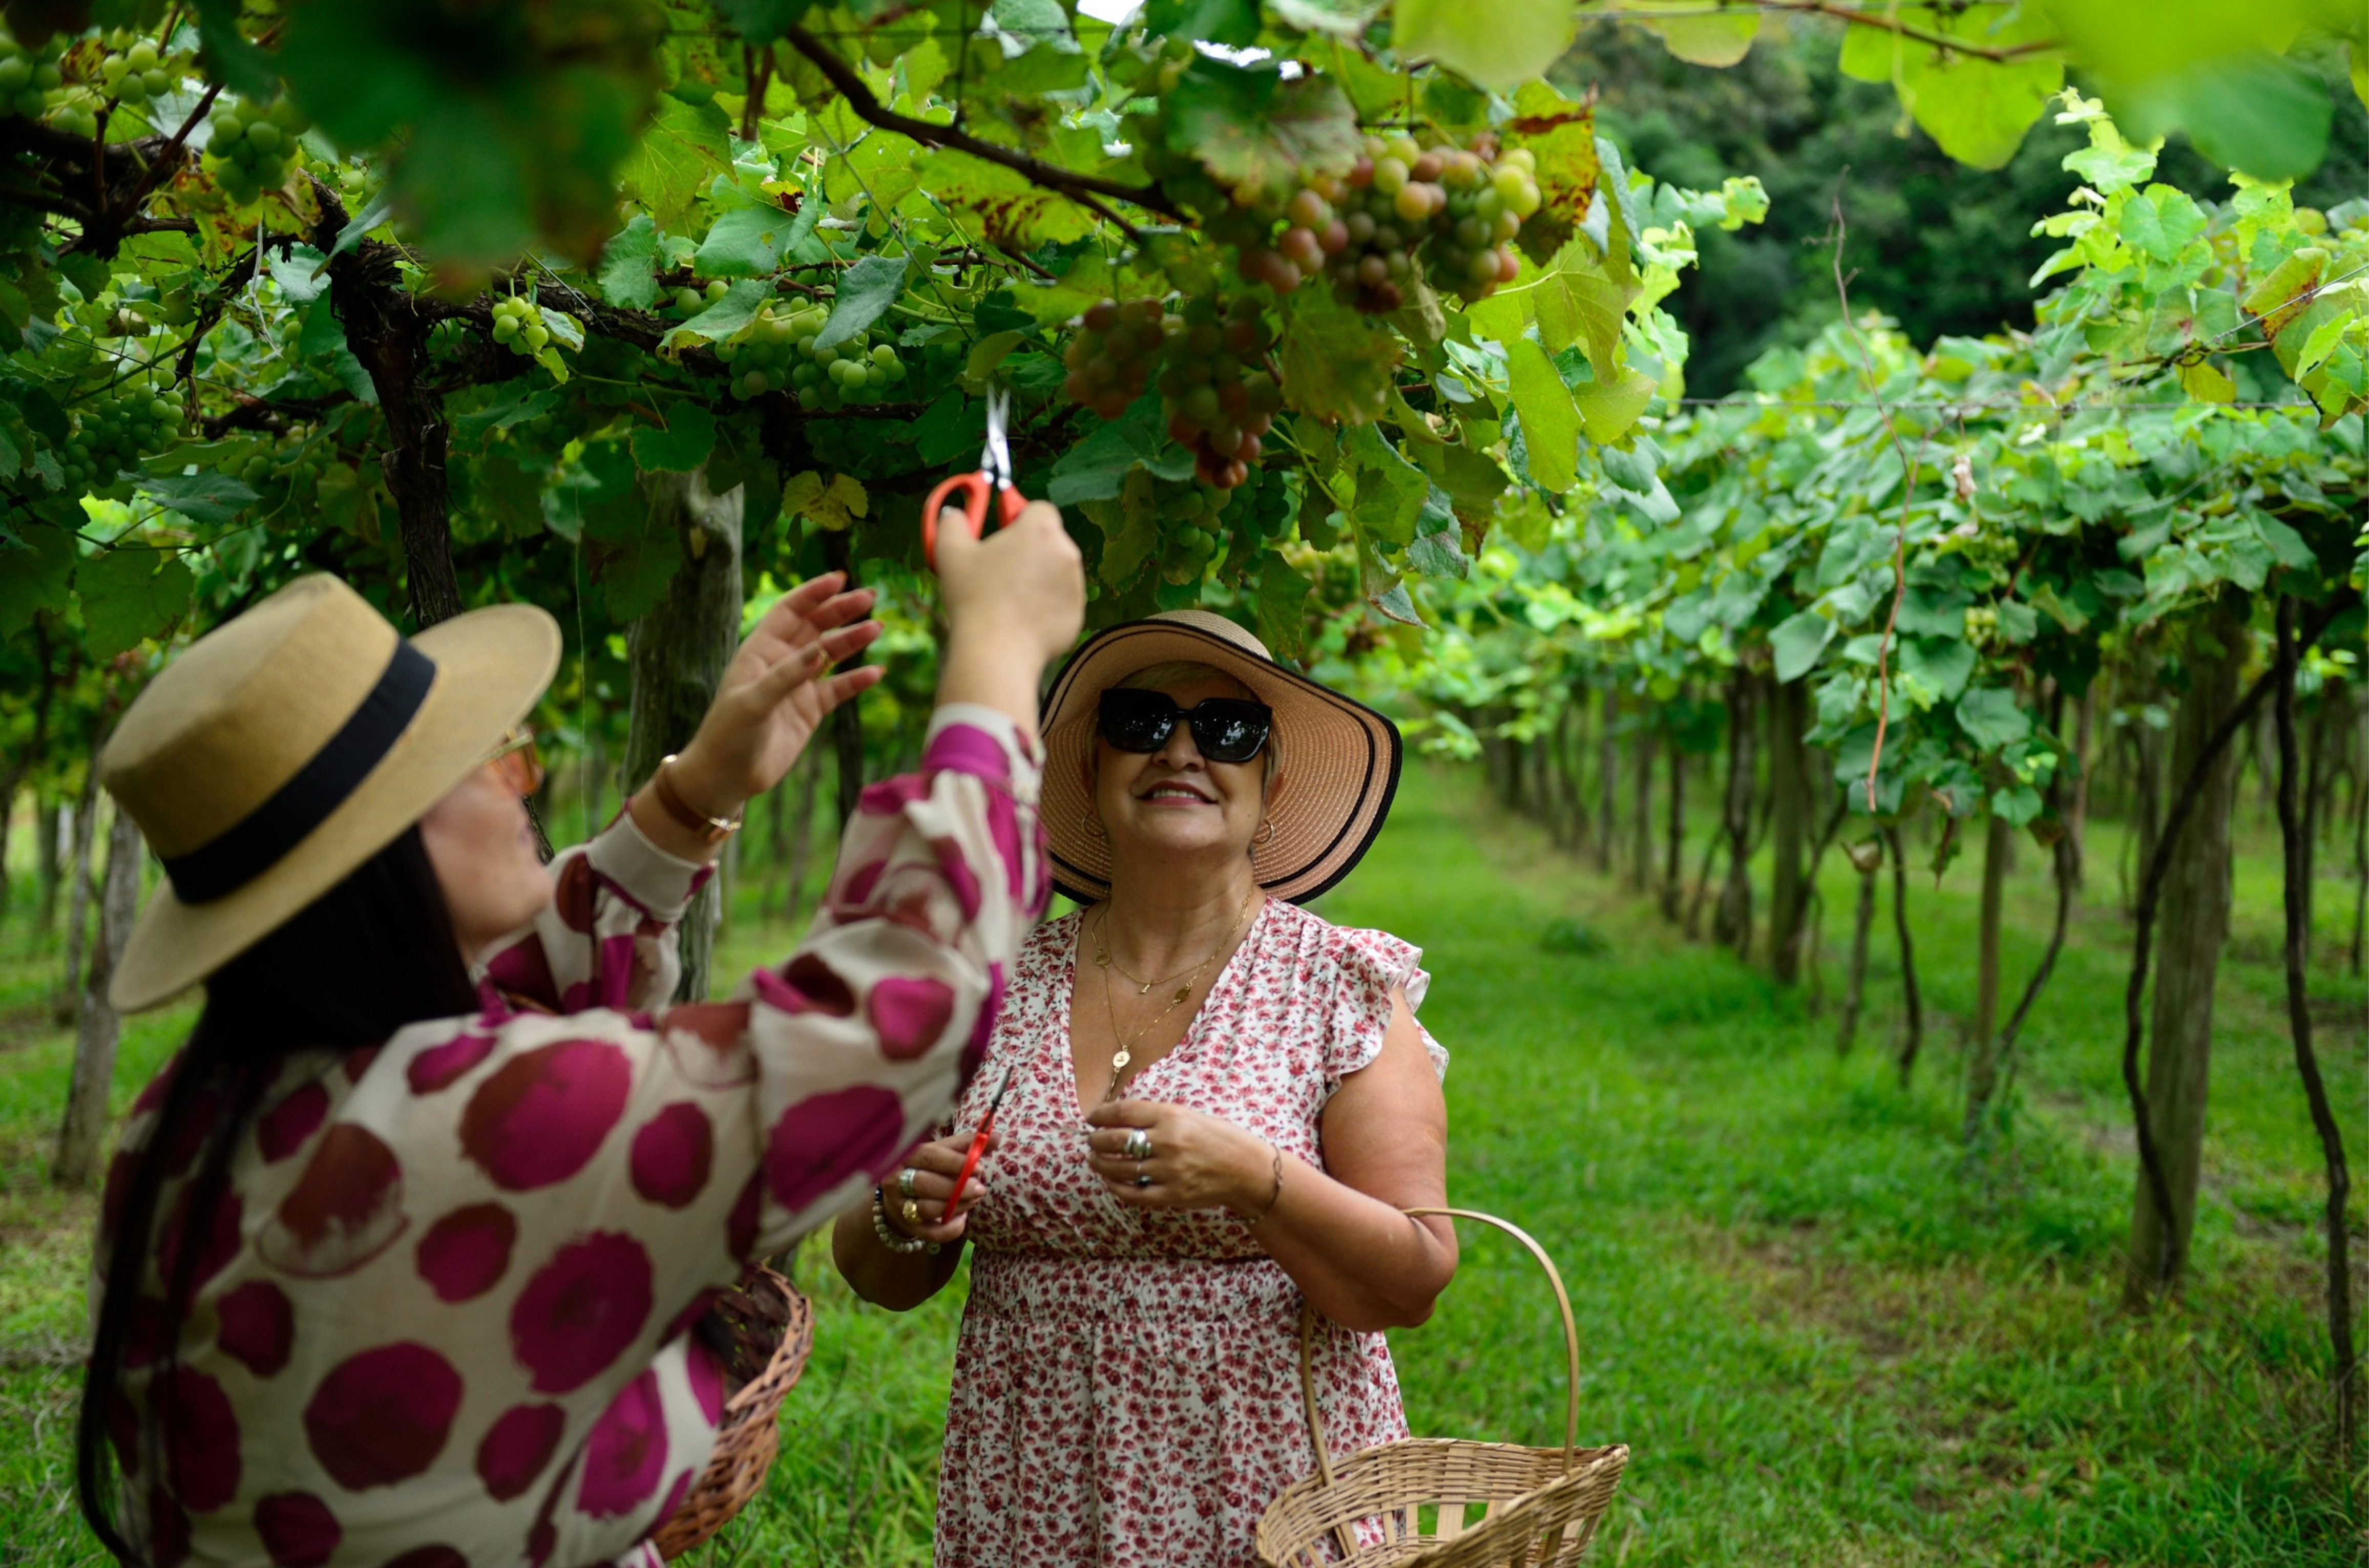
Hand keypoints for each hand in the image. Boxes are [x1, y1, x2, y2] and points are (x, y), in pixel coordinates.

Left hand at [667, 572, 884, 819]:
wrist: (727, 776)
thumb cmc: (729, 734)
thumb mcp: (753, 701)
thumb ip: (787, 675)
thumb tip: (820, 650)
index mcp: (760, 650)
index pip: (790, 611)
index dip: (813, 593)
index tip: (840, 579)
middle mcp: (781, 662)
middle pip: (815, 626)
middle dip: (841, 610)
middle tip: (869, 597)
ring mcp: (797, 685)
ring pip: (830, 654)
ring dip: (853, 640)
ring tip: (878, 628)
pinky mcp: (810, 710)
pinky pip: (838, 688)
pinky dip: (856, 680)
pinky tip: (875, 672)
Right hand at [878, 1130, 996, 1247]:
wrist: (902, 1195)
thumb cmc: (929, 1168)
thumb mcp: (944, 1152)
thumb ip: (967, 1145)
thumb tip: (996, 1136)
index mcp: (906, 1155)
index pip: (929, 1156)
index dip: (955, 1163)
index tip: (979, 1169)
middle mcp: (897, 1180)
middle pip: (925, 1183)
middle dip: (957, 1187)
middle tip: (980, 1188)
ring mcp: (900, 1206)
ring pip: (927, 1208)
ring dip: (957, 1206)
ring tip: (973, 1201)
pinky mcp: (908, 1227)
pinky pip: (930, 1233)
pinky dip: (950, 1229)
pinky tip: (962, 1220)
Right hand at [936, 499, 1084, 675]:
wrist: (997, 651)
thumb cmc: (973, 598)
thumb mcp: (950, 552)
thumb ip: (952, 522)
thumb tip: (954, 514)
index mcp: (1040, 530)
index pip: (1038, 509)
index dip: (1019, 517)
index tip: (1002, 529)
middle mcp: (1066, 553)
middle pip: (1048, 540)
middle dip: (1028, 548)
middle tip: (999, 566)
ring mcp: (1076, 585)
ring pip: (1055, 571)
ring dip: (1036, 576)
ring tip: (1007, 597)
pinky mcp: (1077, 614)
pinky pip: (1060, 600)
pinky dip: (1044, 605)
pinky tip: (1019, 618)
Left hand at [1084, 1099, 1272, 1213]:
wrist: (1247, 1170)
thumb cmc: (1220, 1138)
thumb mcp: (1191, 1115)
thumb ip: (1158, 1117)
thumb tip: (1122, 1118)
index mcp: (1172, 1116)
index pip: (1124, 1112)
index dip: (1101, 1114)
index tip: (1092, 1117)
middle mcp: (1167, 1142)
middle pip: (1115, 1140)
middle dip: (1096, 1140)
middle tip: (1091, 1140)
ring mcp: (1169, 1171)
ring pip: (1120, 1168)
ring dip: (1101, 1164)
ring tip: (1095, 1160)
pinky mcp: (1172, 1195)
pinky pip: (1134, 1194)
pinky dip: (1117, 1189)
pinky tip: (1111, 1183)